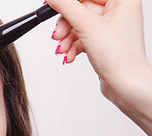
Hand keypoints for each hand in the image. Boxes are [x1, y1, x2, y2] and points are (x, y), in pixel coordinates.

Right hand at [46, 0, 151, 135]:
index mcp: (122, 0)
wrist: (125, 86)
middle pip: (80, 9)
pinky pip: (80, 37)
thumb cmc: (120, 58)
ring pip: (77, 25)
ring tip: (63, 50)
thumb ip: (66, 6)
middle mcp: (117, 11)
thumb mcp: (87, 26)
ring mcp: (109, 27)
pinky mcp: (101, 41)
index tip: (51, 5)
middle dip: (65, 26)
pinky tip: (69, 55)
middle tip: (58, 36)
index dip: (67, 2)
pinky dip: (72, 47)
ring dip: (66, 39)